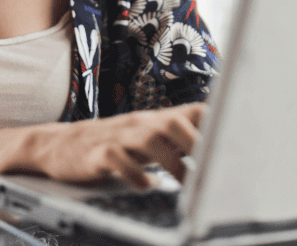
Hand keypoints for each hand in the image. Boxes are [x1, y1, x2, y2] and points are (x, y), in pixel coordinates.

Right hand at [21, 103, 204, 189]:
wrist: (58, 144)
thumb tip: (218, 151)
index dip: (217, 123)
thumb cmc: (111, 144)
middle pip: (173, 122)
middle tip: (213, 169)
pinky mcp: (96, 154)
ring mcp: (117, 137)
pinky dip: (135, 175)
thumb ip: (176, 141)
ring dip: (173, 163)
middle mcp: (138, 124)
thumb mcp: (146, 139)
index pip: (192, 110)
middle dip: (196, 143)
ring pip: (149, 139)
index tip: (237, 145)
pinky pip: (117, 160)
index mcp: (155, 120)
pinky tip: (147, 186)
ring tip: (187, 185)